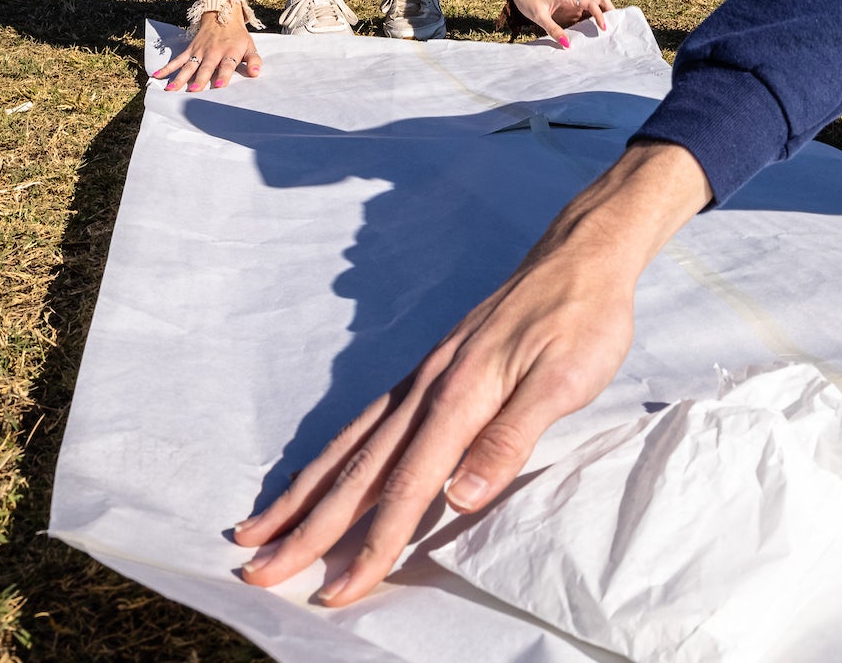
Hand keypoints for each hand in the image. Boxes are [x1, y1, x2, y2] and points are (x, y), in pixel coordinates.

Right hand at [151, 1, 262, 91]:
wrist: (222, 15)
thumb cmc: (237, 36)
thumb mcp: (250, 46)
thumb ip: (254, 60)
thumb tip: (256, 73)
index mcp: (229, 52)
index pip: (227, 65)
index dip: (224, 75)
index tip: (220, 86)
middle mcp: (213, 52)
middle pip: (206, 67)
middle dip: (200, 79)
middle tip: (194, 90)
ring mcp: (199, 51)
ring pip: (189, 66)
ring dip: (180, 77)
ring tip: (171, 89)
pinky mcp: (190, 50)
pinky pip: (177, 60)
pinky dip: (167, 67)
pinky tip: (157, 76)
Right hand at [232, 141, 710, 606]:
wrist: (581, 253)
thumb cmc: (584, 317)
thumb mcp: (565, 378)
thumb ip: (509, 437)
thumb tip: (459, 497)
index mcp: (460, 395)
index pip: (407, 487)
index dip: (372, 543)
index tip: (337, 589)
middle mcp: (429, 387)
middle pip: (358, 472)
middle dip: (308, 528)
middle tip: (257, 571)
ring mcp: (425, 376)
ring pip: (351, 445)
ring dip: (305, 493)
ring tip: (261, 528)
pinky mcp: (433, 367)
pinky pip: (368, 420)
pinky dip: (333, 454)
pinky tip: (319, 472)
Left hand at [502, 0, 613, 47]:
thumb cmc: (529, 3)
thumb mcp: (539, 17)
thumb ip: (553, 30)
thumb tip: (567, 45)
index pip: (592, 3)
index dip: (600, 15)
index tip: (604, 28)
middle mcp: (575, 0)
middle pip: (600, 1)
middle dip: (609, 11)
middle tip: (614, 26)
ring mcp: (574, 6)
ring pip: (595, 8)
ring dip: (603, 17)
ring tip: (608, 32)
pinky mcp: (570, 13)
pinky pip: (586, 17)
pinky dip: (592, 24)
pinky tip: (593, 36)